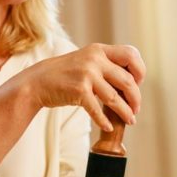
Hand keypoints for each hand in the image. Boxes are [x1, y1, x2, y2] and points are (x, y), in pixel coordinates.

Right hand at [15, 43, 145, 130]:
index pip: (131, 54)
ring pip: (115, 98)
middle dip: (135, 98)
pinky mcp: (79, 91)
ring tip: (130, 120)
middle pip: (127, 80)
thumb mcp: (86, 61)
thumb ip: (106, 66)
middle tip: (136, 109)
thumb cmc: (65, 74)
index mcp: (99, 50)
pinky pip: (98, 110)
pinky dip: (104, 121)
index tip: (138, 84)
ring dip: (125, 112)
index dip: (139, 70)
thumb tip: (132, 83)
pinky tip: (108, 127)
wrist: (37, 81)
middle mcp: (95, 59)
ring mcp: (86, 75)